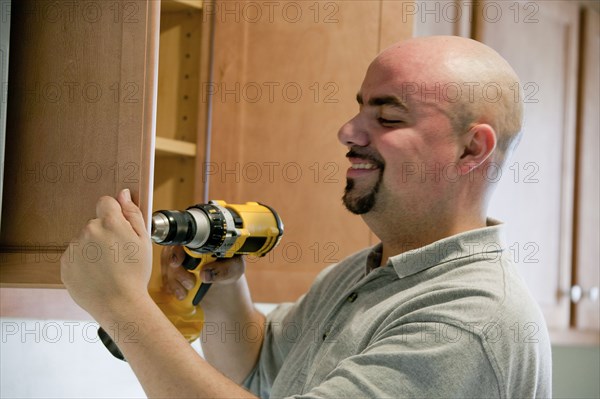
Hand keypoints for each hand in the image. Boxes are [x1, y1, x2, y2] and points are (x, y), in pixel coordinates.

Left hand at [60, 189, 151, 319]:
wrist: (120, 304)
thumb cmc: (136, 273)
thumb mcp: (143, 240)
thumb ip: (132, 213)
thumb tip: (123, 194)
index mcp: (109, 222)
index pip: (106, 202)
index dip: (115, 213)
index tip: (120, 228)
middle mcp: (88, 231)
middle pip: (96, 223)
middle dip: (106, 233)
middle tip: (118, 255)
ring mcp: (74, 248)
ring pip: (85, 240)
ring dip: (94, 249)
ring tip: (108, 268)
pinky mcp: (65, 264)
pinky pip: (75, 256)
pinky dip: (84, 263)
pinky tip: (97, 275)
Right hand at [161, 246, 245, 300]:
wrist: (225, 277)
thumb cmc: (230, 267)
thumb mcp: (233, 268)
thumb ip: (223, 270)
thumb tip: (205, 274)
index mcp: (202, 239)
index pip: (183, 240)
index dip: (176, 251)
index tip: (176, 263)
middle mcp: (187, 245)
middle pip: (170, 254)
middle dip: (177, 272)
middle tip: (190, 284)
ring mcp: (178, 257)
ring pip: (166, 267)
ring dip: (174, 282)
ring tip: (185, 293)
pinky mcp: (174, 270)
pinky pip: (166, 277)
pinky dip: (172, 287)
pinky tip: (180, 294)